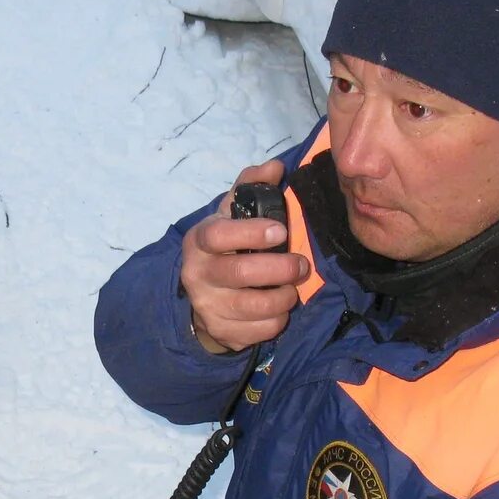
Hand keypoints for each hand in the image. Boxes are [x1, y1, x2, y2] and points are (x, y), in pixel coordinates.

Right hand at [180, 159, 307, 353]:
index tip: (281, 231)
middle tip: (301, 265)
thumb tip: (276, 167)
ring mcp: (207, 306)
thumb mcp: (232, 213)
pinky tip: (278, 309)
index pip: (219, 235)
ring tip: (291, 288)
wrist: (202, 294)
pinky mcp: (221, 331)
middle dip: (281, 269)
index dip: (251, 233)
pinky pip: (258, 331)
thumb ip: (252, 187)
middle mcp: (197, 274)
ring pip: (253, 306)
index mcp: (200, 240)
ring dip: (283, 297)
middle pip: (241, 273)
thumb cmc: (226, 246)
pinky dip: (277, 320)